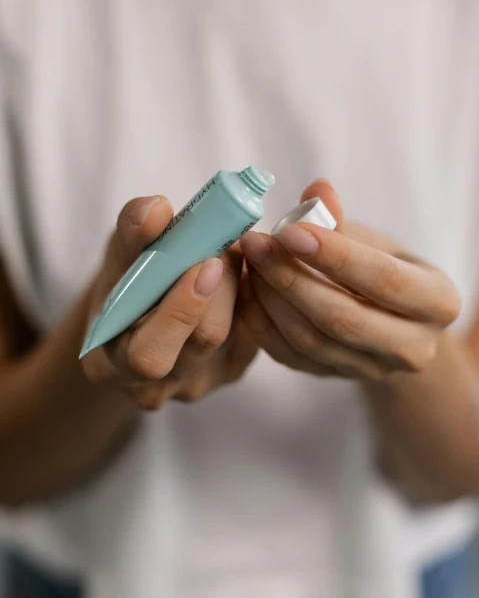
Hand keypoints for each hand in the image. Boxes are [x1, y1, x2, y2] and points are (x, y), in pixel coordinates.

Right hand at [81, 196, 256, 408]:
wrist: (140, 312)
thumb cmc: (124, 283)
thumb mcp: (118, 255)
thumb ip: (131, 233)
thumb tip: (155, 209)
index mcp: (108, 365)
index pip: (147, 356)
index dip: (179, 312)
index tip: (203, 263)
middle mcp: (153, 388)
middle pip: (200, 346)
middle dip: (220, 291)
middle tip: (226, 248)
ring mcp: (195, 385)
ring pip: (232, 337)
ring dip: (236, 289)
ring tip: (228, 253)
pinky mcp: (229, 373)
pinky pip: (252, 336)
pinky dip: (249, 299)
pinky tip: (236, 276)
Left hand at [239, 181, 460, 381]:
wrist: (391, 319)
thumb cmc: (383, 266)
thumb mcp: (375, 239)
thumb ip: (342, 220)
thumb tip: (316, 190)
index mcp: (438, 302)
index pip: (384, 280)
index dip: (335, 255)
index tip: (289, 230)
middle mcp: (414, 347)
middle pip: (344, 319)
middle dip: (292, 278)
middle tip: (255, 244)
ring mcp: (373, 370)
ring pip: (311, 341)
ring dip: (270, 299)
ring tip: (248, 262)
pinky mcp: (336, 378)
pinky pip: (291, 356)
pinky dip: (262, 323)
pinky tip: (246, 291)